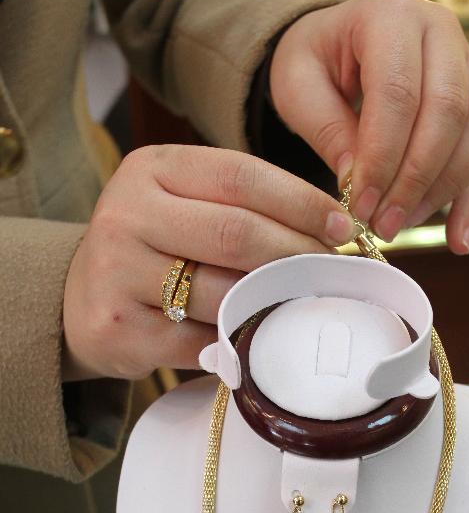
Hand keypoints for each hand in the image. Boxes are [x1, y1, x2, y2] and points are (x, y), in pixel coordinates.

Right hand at [62, 145, 354, 380]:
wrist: (81, 300)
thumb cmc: (153, 249)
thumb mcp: (184, 205)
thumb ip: (241, 206)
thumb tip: (331, 232)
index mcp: (151, 170)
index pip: (241, 176)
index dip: (302, 202)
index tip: (344, 229)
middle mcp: (127, 213)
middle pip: (237, 233)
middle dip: (298, 255)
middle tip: (334, 273)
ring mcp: (117, 273)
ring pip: (223, 292)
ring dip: (274, 302)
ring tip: (303, 305)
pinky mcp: (120, 328)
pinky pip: (202, 341)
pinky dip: (238, 342)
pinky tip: (257, 339)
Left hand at [269, 0, 468, 253]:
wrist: (337, 47)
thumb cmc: (315, 62)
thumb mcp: (298, 87)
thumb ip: (327, 130)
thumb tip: (361, 181)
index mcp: (389, 16)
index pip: (398, 93)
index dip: (383, 157)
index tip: (360, 205)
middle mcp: (439, 31)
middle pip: (447, 112)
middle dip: (414, 180)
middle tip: (382, 224)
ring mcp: (468, 63)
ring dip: (444, 190)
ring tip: (403, 225)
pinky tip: (456, 239)